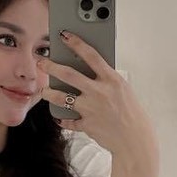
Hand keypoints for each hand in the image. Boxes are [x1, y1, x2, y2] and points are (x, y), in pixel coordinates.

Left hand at [36, 31, 158, 163]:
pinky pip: (68, 121)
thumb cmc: (132, 113)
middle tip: (41, 63)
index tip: (64, 36)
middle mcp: (100, 92)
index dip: (76, 43)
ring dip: (49, 93)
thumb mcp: (123, 90)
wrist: (136, 141)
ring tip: (44, 91)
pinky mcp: (87, 125)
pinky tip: (59, 117)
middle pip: (69, 74)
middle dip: (51, 67)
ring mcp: (91, 109)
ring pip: (62, 98)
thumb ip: (107, 80)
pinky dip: (62, 119)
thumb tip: (89, 70)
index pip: (91, 56)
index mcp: (112, 80)